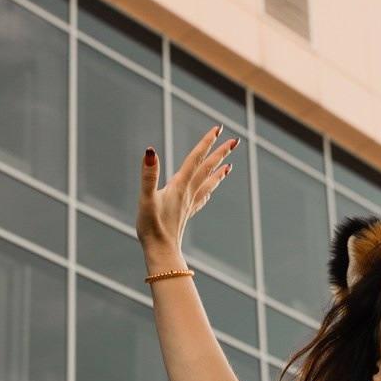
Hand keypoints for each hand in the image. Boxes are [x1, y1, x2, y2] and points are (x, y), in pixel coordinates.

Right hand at [135, 128, 237, 269]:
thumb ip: (149, 175)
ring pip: (208, 183)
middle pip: (207, 168)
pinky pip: (202, 198)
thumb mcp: (146, 198)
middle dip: (220, 153)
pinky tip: (211, 191)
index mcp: (180, 185)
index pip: (195, 158)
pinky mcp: (187, 214)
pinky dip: (209, 190)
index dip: (206, 142)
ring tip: (230, 165)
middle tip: (235, 141)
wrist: (161, 252)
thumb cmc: (151, 227)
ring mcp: (189, 204)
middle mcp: (188, 192)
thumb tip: (150, 151)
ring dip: (219, 172)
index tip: (218, 129)